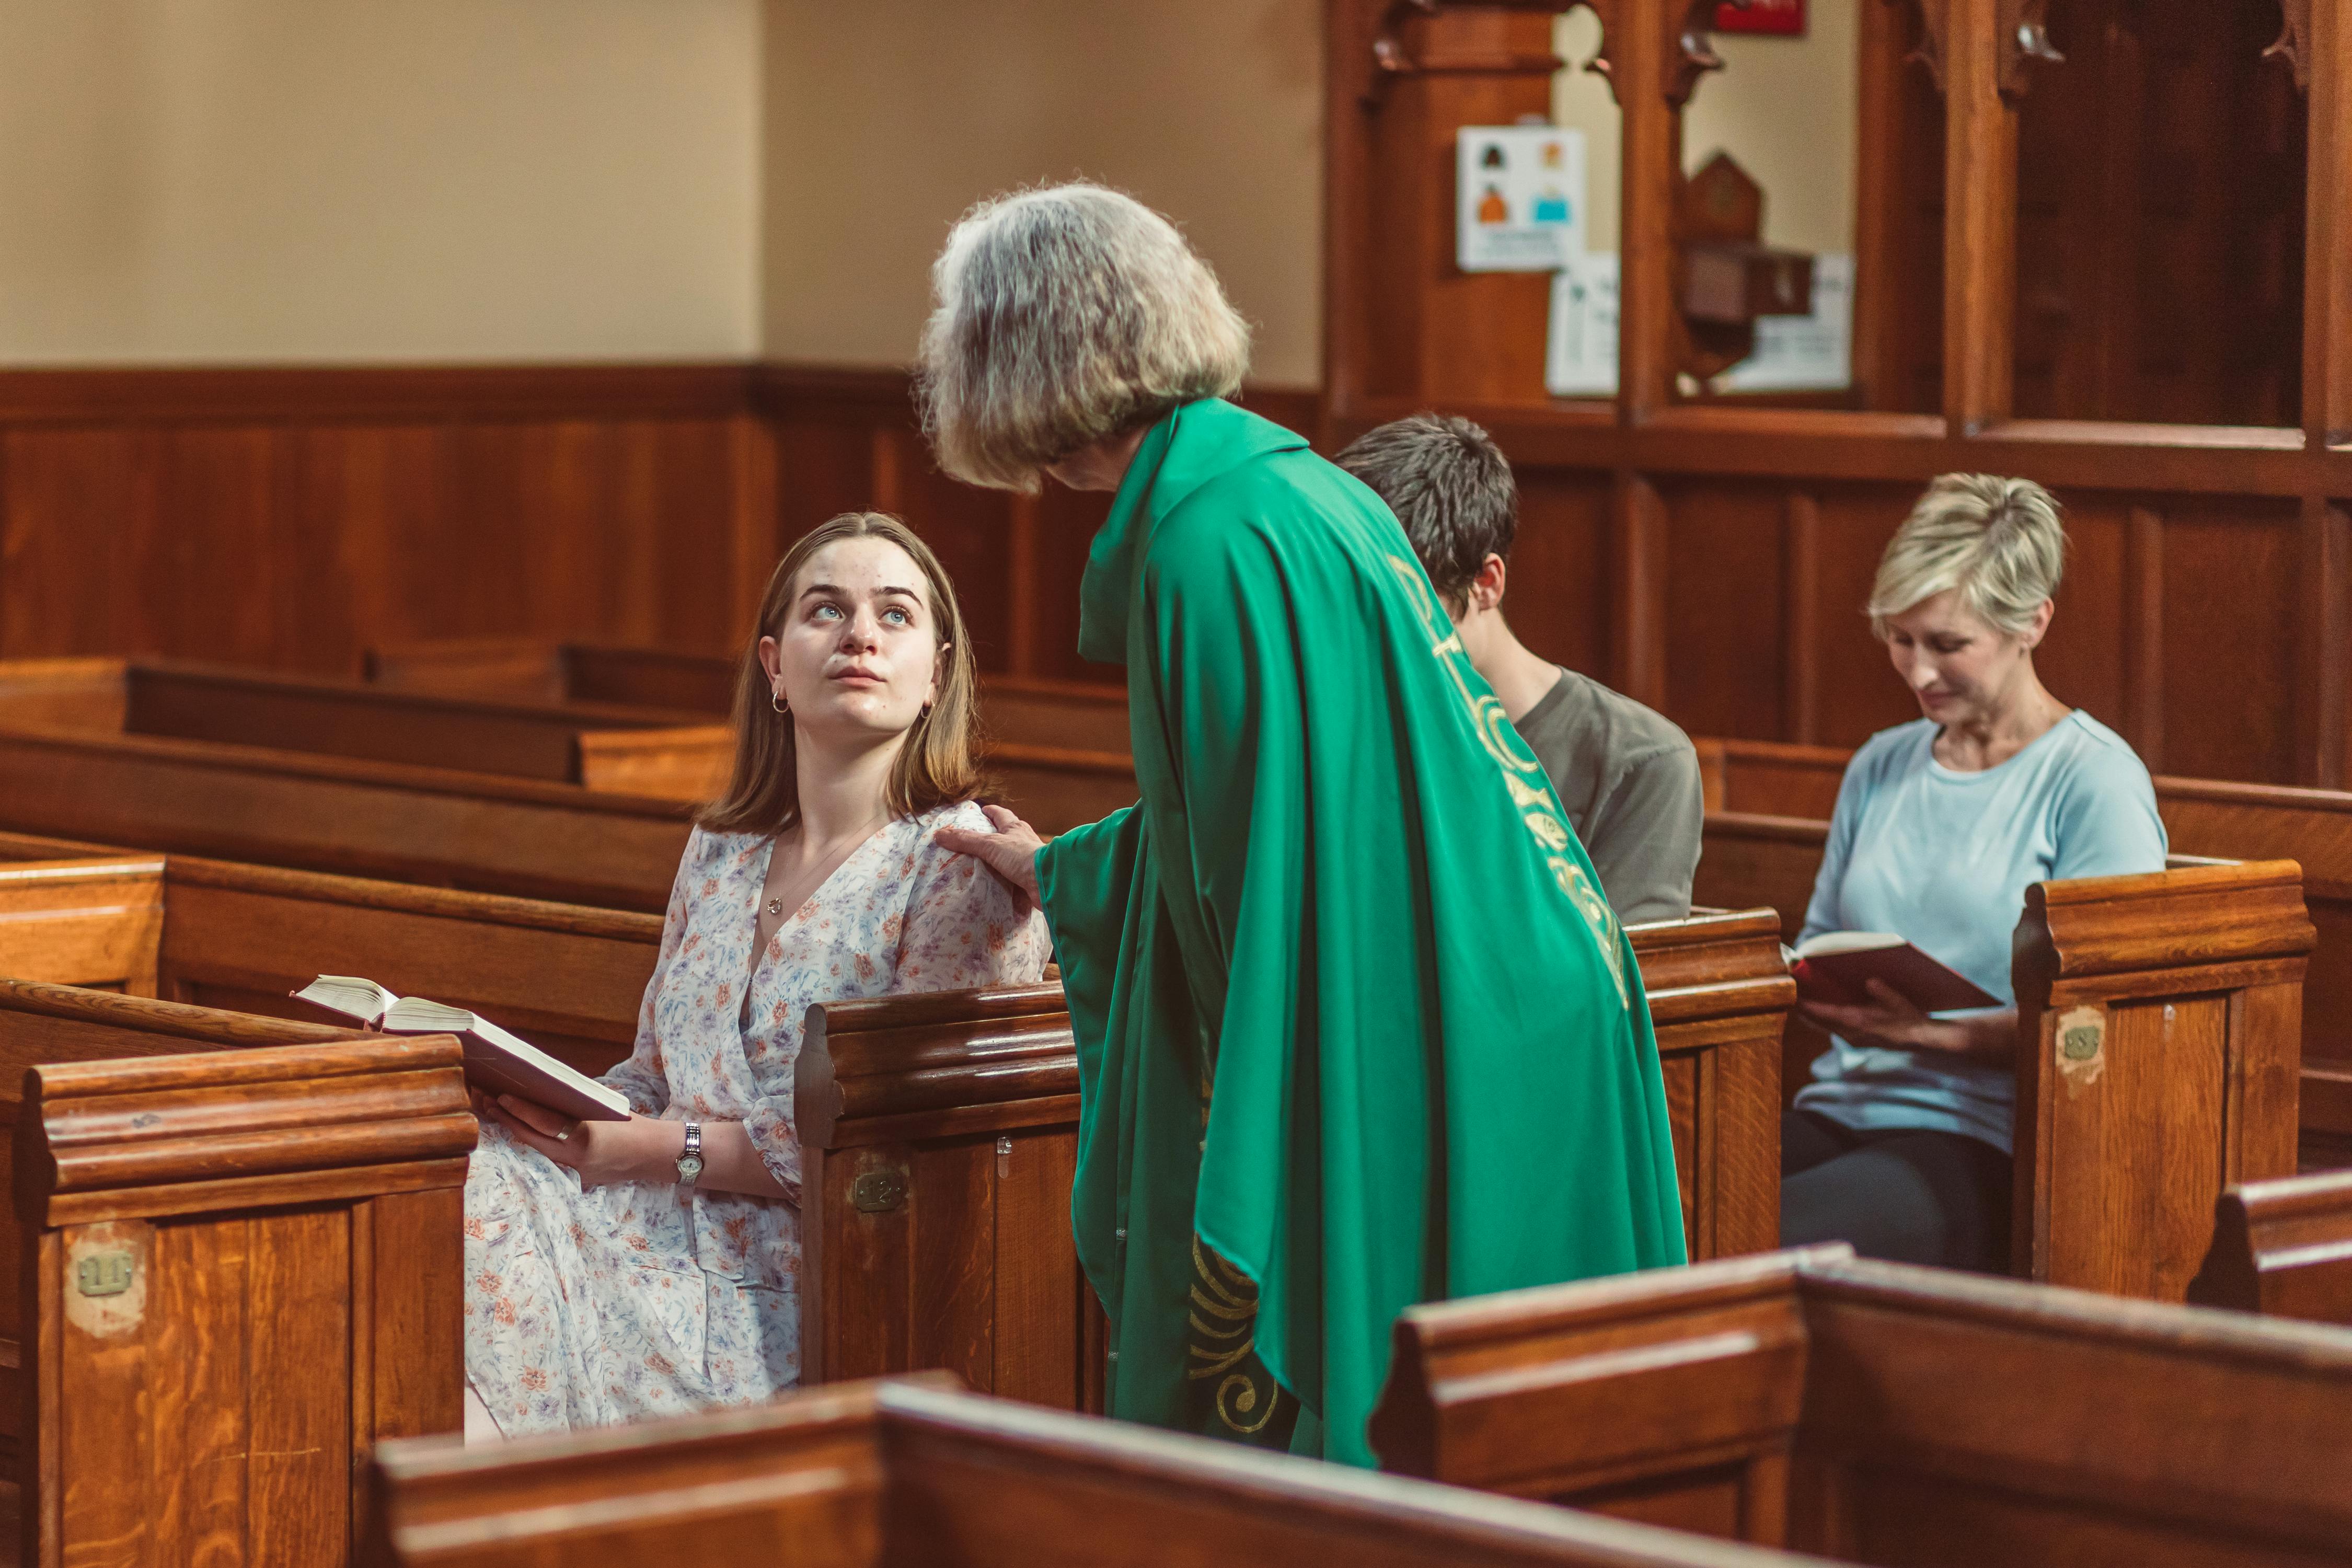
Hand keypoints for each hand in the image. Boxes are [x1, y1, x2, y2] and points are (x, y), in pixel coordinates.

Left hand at [475, 1089, 680, 1188]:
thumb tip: (545, 1094)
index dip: (521, 1110)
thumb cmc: (636, 1126)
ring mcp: (574, 1173)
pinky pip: (549, 1159)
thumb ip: (577, 1106)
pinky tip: (520, 1130)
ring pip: (536, 1150)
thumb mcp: (607, 1109)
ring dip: (516, 1131)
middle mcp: (577, 1160)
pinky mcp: (576, 1180)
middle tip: (487, 1100)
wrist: (658, 1155)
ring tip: (497, 1112)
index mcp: (587, 1138)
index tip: (501, 1097)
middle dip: (508, 1120)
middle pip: (532, 1140)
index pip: (545, 1123)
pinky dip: (533, 1143)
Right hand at [935, 804, 1044, 908]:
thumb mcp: (990, 844)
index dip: (991, 811)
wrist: (1048, 881)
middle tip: (979, 838)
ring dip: (1000, 859)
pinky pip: (1014, 876)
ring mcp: (1028, 860)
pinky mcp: (1030, 878)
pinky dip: (1005, 878)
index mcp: (1015, 828)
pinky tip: (997, 883)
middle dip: (996, 835)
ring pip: (1011, 856)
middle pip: (1008, 834)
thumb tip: (939, 834)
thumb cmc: (1022, 856)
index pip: (1001, 814)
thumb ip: (966, 840)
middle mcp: (1024, 841)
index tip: (981, 811)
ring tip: (983, 864)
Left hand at [1797, 978, 1931, 1052]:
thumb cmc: (1908, 1018)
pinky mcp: (1855, 1040)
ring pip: (1822, 1026)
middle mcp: (1848, 1033)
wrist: (1919, 1039)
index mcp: (1855, 1021)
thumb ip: (1882, 991)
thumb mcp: (1897, 1001)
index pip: (1820, 1013)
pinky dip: (1822, 1019)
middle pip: (1815, 1021)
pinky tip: (1821, 1010)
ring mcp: (1851, 1038)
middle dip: (1801, 1008)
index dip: (1803, 1003)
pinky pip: (1831, 1029)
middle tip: (1789, 991)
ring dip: (1811, 1015)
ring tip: (1800, 999)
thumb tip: (1870, 981)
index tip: (1790, 991)